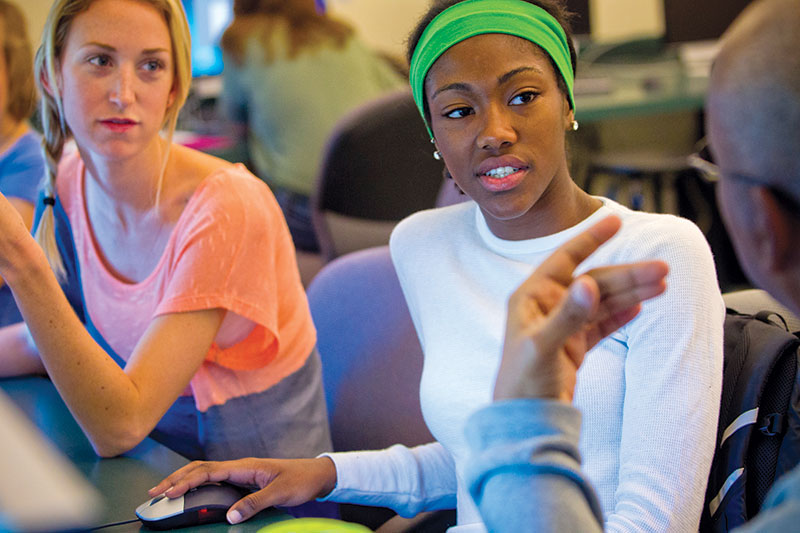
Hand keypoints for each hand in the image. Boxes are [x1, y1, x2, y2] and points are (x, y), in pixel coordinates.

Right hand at [149, 457, 336, 523]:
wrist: (315, 474)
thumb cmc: (300, 480)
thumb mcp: (280, 493)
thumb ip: (255, 503)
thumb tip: (229, 516)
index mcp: (245, 466)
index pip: (209, 471)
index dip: (186, 481)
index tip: (168, 492)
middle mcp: (240, 467)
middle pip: (200, 469)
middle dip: (176, 479)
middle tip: (154, 493)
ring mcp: (240, 473)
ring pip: (205, 473)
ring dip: (183, 480)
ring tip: (163, 492)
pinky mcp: (243, 480)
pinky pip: (214, 480)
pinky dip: (197, 485)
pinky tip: (188, 493)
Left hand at [494, 215, 668, 402]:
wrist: (523, 420)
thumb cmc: (522, 382)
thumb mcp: (543, 347)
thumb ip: (568, 315)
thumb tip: (589, 282)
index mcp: (531, 298)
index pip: (564, 259)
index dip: (590, 239)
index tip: (615, 220)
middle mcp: (546, 307)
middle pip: (594, 282)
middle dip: (627, 275)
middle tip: (662, 270)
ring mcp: (561, 325)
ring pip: (602, 302)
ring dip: (631, 293)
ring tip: (662, 285)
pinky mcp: (573, 346)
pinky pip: (601, 324)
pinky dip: (620, 315)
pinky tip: (640, 306)